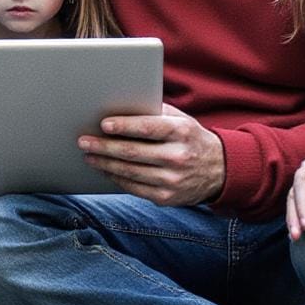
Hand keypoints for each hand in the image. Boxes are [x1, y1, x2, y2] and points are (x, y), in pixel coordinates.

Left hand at [80, 102, 224, 205]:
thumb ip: (157, 113)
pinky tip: (105, 170)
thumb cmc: (192, 139)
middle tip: (84, 141)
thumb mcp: (182, 120)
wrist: (220, 170)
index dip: (124, 126)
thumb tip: (122, 106)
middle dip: (104, 147)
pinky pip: (135, 188)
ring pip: (130, 172)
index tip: (103, 124)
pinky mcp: (167, 198)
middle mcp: (178, 157)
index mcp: (182, 132)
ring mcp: (173, 180)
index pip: (148, 128)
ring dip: (105, 164)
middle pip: (133, 152)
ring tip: (89, 156)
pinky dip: (117, 179)